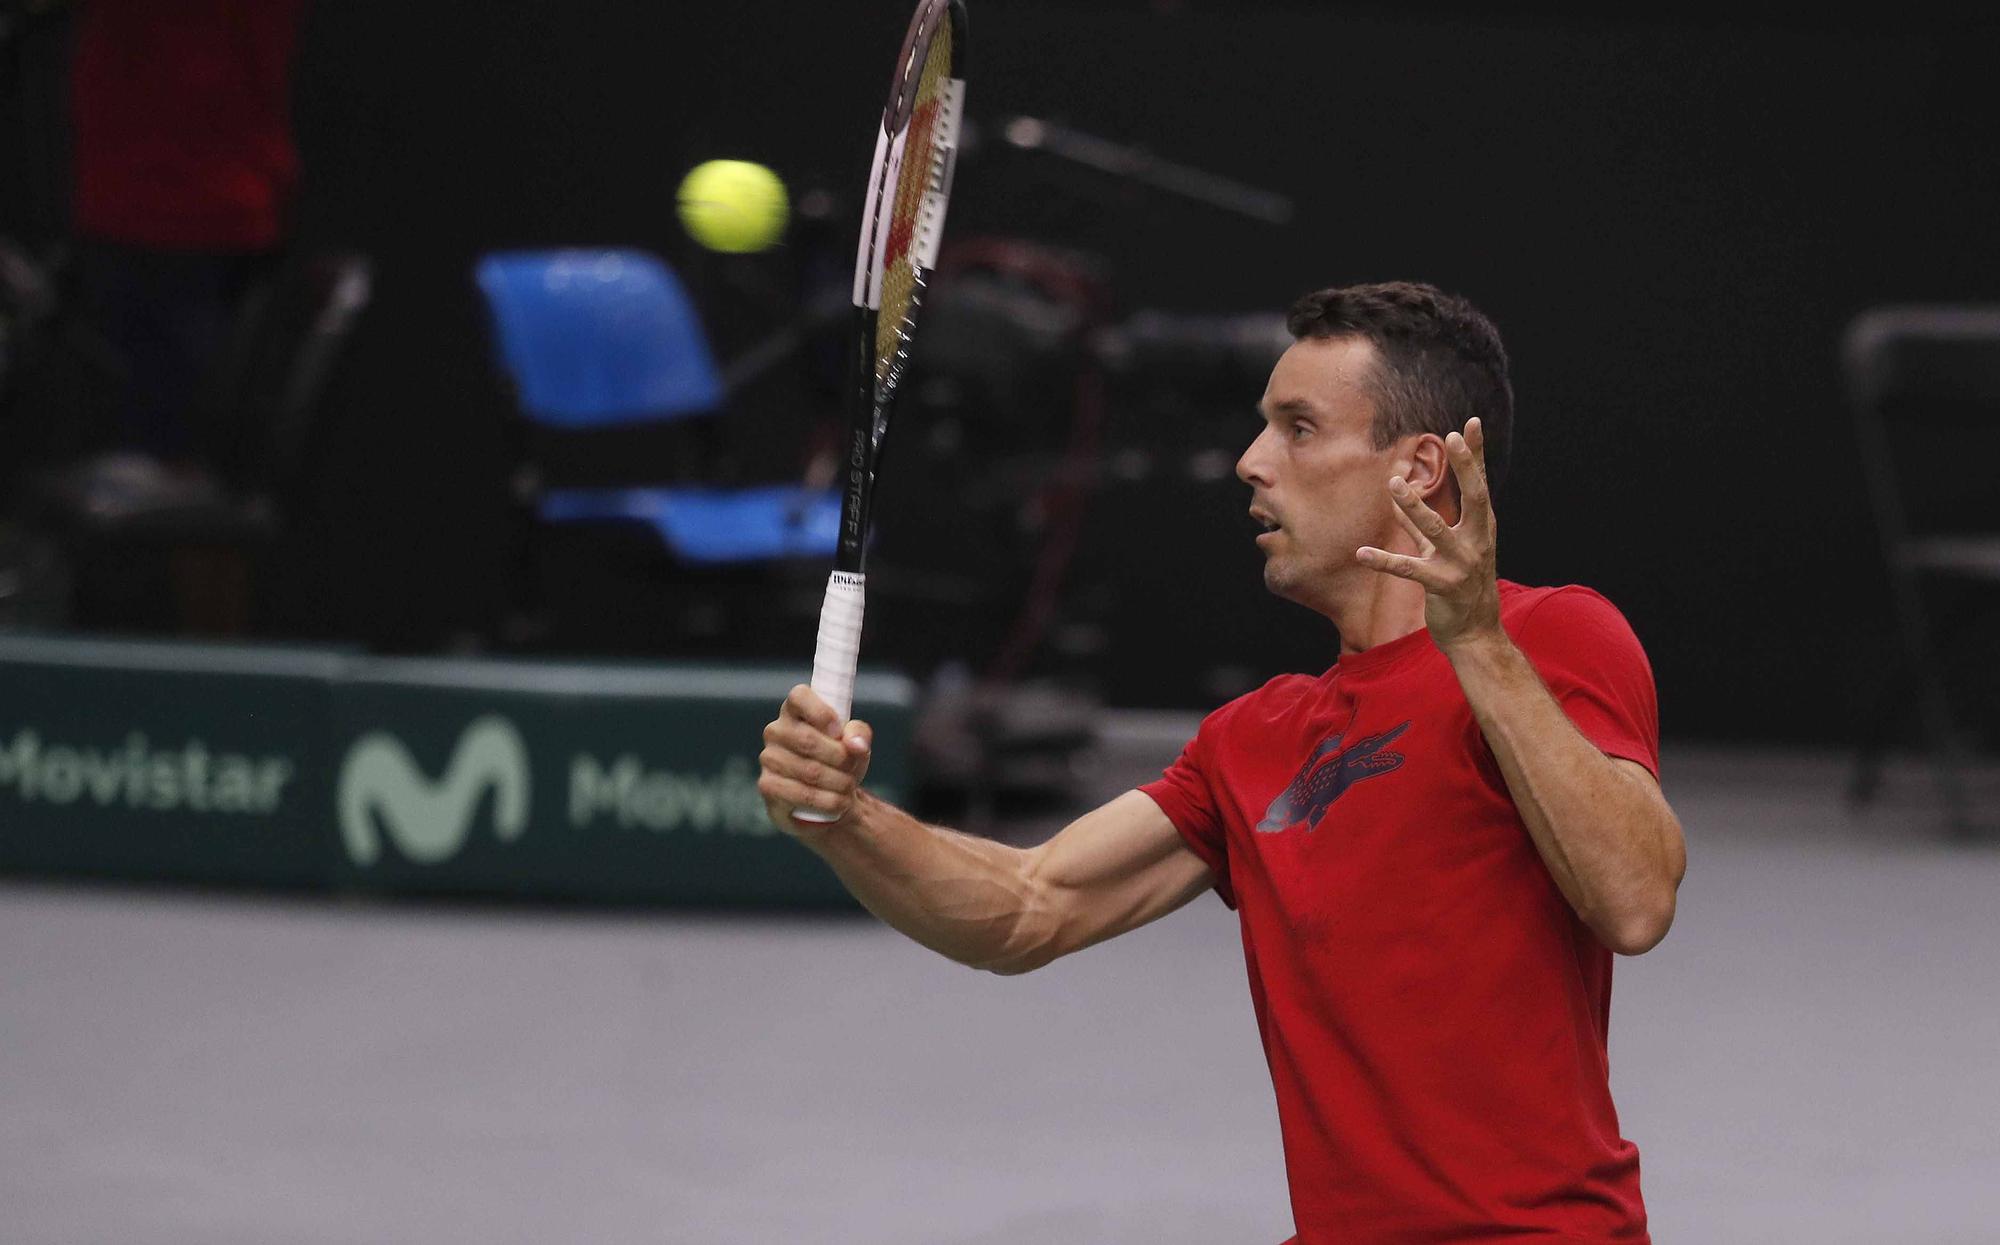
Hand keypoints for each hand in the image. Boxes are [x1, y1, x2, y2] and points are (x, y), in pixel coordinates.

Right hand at [759, 684, 873, 832]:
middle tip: (852, 767)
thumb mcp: (856, 743)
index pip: (799, 696)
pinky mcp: (768, 786)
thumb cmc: (840, 761)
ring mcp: (768, 759)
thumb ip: (859, 734)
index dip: (822, 713)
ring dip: (838, 782)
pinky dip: (827, 801)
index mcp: (795, 710)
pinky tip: (837, 802)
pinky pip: (801, 794)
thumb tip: (855, 744)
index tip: (839, 731)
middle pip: (808, 739)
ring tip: (848, 787)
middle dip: (840, 758)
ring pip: (809, 770)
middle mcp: (775, 730)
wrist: (831, 798)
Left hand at [1356, 417, 1501, 651]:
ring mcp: (1462, 564)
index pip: (1479, 485)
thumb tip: (1401, 496)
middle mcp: (1477, 542)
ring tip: (1394, 484)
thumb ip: (1421, 526)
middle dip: (1465, 467)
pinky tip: (1362, 553)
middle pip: (1474, 497)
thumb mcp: (1445, 551)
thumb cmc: (1462, 587)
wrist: (1475, 634)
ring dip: (1413, 506)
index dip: (1475, 455)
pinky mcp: (1442, 586)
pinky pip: (1409, 570)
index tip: (1470, 424)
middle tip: (1451, 438)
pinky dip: (1384, 561)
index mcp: (1481, 529)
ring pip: (1436, 528)